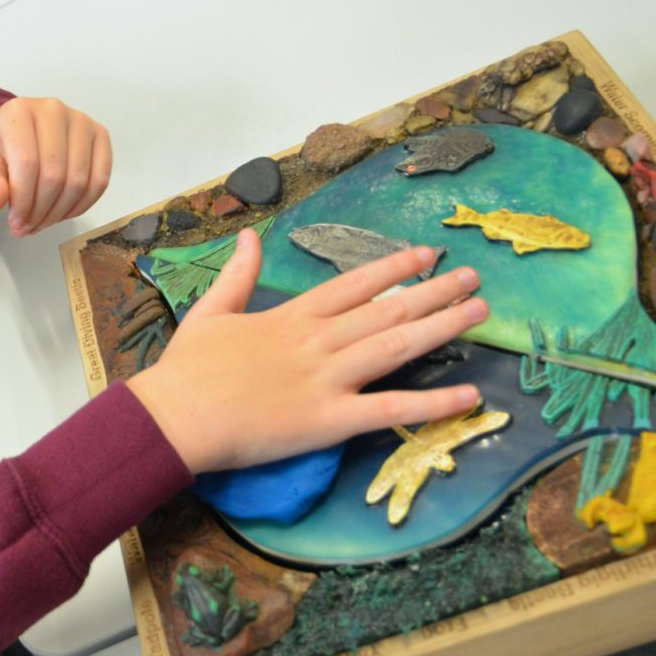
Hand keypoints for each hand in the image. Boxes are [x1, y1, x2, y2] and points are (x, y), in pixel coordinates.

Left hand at [0, 97, 111, 236]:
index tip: (15, 223)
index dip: (23, 201)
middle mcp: (53, 110)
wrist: (23, 133)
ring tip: (43, 222)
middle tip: (28, 227)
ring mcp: (80, 121)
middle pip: (54, 175)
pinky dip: (82, 205)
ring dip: (60, 212)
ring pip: (78, 181)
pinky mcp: (100, 135)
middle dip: (40, 211)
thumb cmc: (5, 150)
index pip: (27, 164)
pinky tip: (63, 212)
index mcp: (18, 113)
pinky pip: (100, 180)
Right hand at [127, 229, 488, 473]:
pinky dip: (432, 404)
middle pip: (388, 310)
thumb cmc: (187, 369)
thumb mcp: (210, 310)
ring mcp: (326, 380)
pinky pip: (390, 410)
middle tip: (474, 279)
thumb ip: (238, 273)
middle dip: (435, 292)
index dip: (394, 268)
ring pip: (397, 347)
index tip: (426, 255)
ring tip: (480, 313)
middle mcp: (317, 341)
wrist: (175, 417)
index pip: (354, 283)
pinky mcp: (328, 420)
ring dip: (443, 327)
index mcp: (291, 316)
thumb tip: (251, 234)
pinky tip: (469, 396)